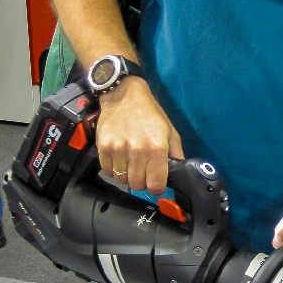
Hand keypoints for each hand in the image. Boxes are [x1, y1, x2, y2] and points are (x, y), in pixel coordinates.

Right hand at [96, 76, 182, 193]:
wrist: (124, 95)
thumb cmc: (150, 113)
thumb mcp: (170, 131)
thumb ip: (176, 154)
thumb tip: (179, 175)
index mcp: (157, 148)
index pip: (155, 184)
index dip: (157, 187)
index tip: (156, 182)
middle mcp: (137, 151)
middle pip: (137, 185)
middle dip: (142, 182)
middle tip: (144, 172)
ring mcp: (118, 150)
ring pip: (122, 180)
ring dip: (127, 176)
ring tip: (131, 164)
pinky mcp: (103, 148)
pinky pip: (108, 172)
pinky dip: (114, 170)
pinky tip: (120, 160)